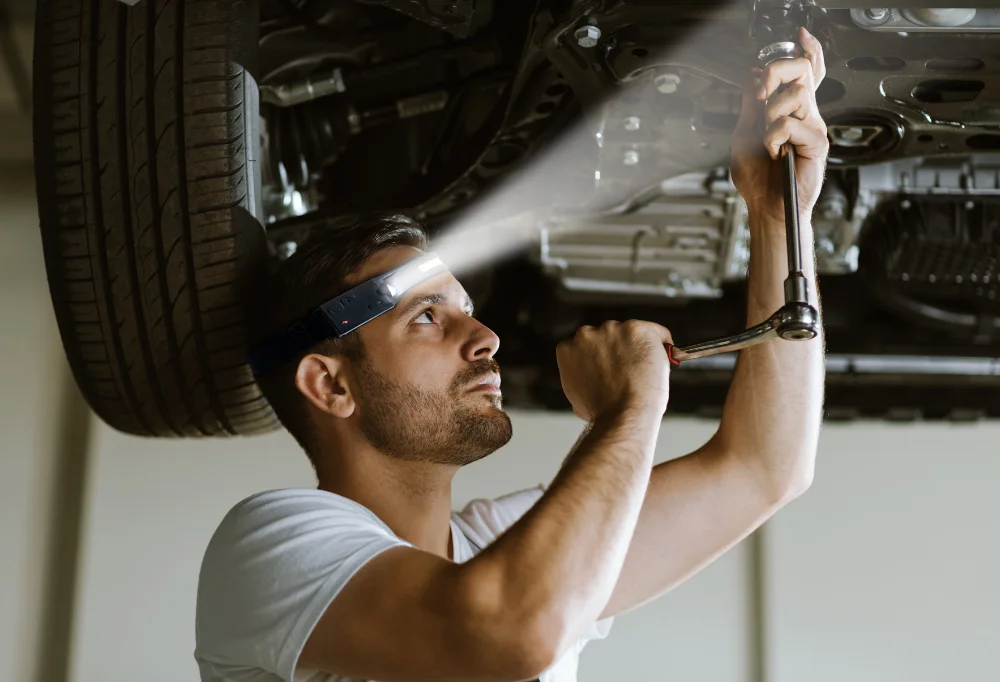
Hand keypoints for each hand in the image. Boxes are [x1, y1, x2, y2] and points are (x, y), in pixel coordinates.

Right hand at [556, 320, 672, 421]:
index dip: (599, 357)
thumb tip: (595, 376)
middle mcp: (586, 334)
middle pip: (606, 336)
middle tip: (629, 369)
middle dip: (617, 349)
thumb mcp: (577, 393)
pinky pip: (655, 332)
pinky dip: (662, 343)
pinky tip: (662, 358)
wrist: (624, 414)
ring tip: (644, 370)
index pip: (585, 345)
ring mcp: (612, 330)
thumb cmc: (604, 411)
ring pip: (629, 333)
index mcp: (568, 348)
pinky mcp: (637, 329)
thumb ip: (582, 374)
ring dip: (637, 346)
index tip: (610, 366)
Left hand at [730, 27, 829, 225]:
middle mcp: (805, 115)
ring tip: (768, 138)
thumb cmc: (758, 178)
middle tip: (762, 93)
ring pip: (795, 94)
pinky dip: (773, 138)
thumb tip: (753, 73)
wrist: (766, 207)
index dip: (808, 51)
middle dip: (777, 72)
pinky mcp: (817, 142)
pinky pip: (791, 124)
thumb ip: (750, 104)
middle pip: (802, 71)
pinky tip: (775, 153)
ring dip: (770, 114)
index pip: (805, 73)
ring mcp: (813, 127)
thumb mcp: (745, 133)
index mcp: (790, 110)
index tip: (800, 36)